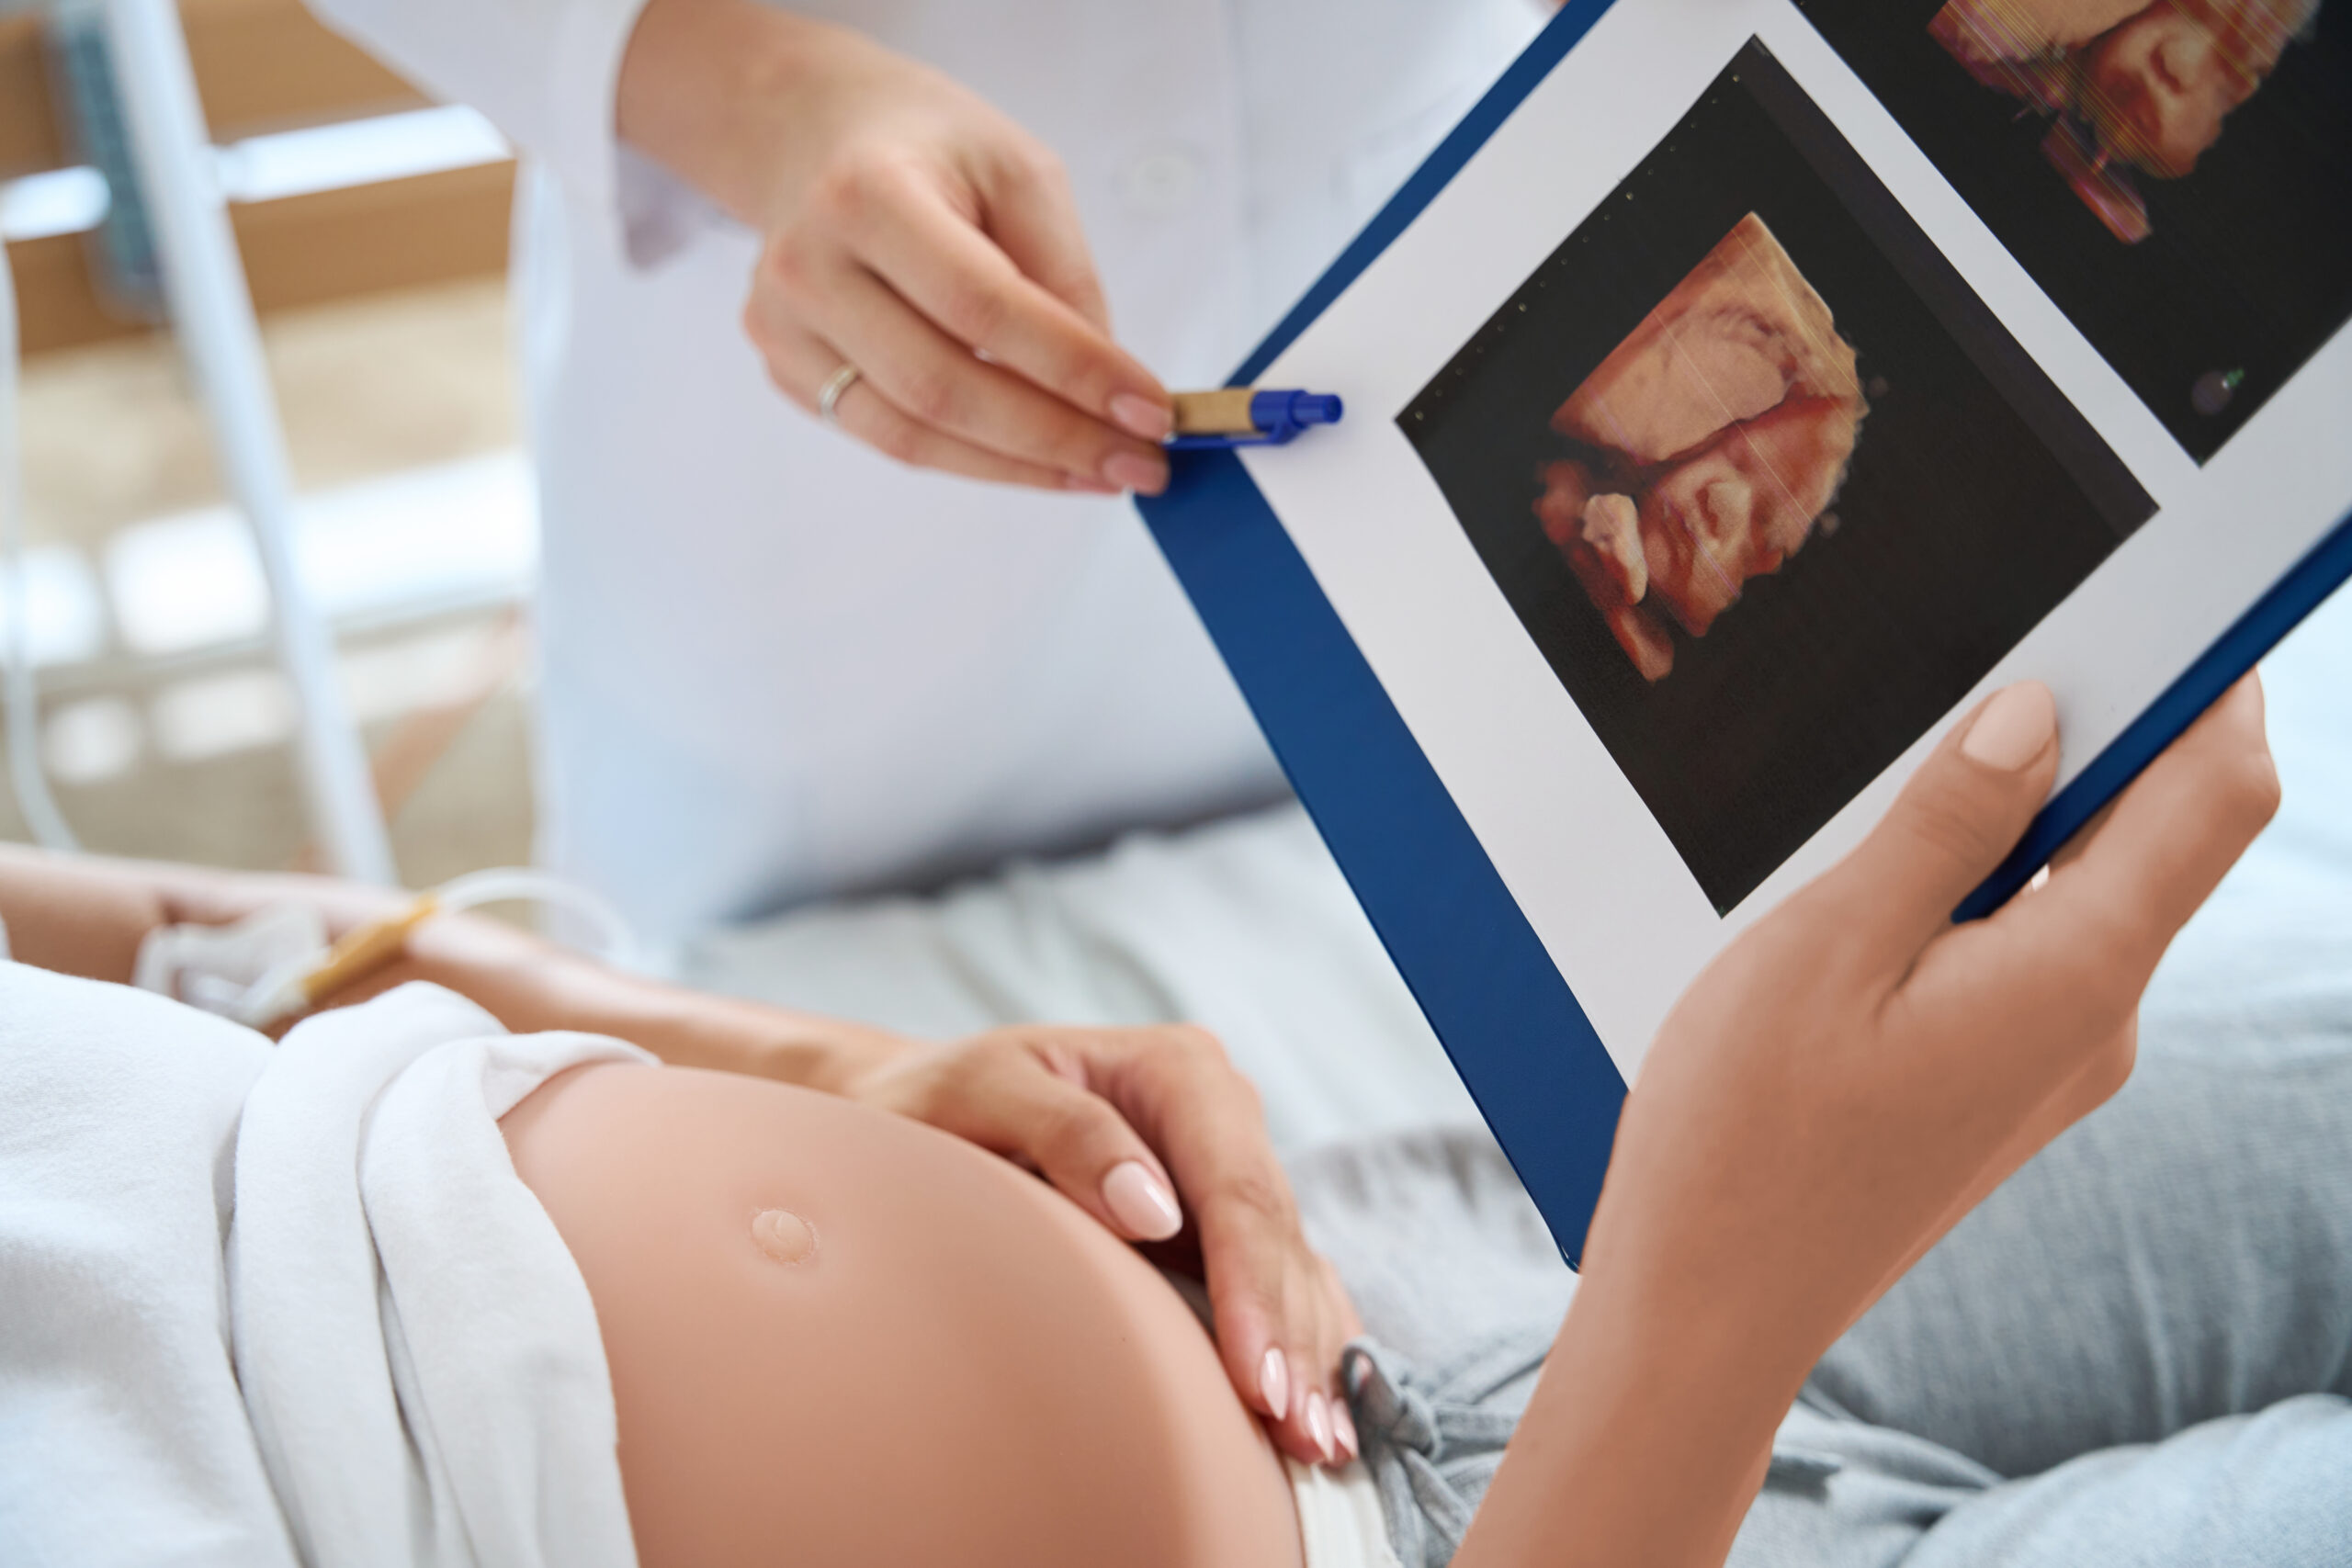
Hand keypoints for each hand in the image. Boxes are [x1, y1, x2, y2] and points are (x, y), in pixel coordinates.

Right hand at [619, 0, 1173, 493]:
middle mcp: (809, 266)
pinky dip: (972, 459)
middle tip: (1140, 463)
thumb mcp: (1017, 170)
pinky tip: (1034, 458)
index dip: (1075, 369)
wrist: (810, 136)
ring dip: (1019, 468)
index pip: (984, 307)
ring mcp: (785, 327)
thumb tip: (1106, 387)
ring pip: (913, 436)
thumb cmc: (925, 148)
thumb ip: (1063, 272)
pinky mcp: (787, 368)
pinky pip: (889, 438)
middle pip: (944, 388)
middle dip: (1056, 438)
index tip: (1152, 411)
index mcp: (867, 195)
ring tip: (1099, 471)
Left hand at [842, 1024, 1364, 1467]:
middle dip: (1291, 1339)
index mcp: (1180, 1070)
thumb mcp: (982, 1093)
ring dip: (1311, 1358)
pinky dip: (1305, 1345)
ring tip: (1319, 1446)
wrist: (926, 1103)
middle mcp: (1223, 1112)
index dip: (1255, 1286)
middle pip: (1276, 1235)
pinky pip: (1285, 1283)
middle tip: (1301, 1439)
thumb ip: (1066, 1132)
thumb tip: (1153, 1210)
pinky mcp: (1222, 1222)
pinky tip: (1320, 1412)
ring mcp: (1229, 1168)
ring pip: (1294, 1267)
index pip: (1235, 1188)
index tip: (1257, 1376)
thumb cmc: (947, 1099)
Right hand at [1461, 677, 2278, 1567]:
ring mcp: (2059, 1061)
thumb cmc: (1743, 1141)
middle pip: (2166, 831)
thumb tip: (2037, 712)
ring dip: (2036, 810)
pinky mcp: (2010, 1083)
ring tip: (1912, 781)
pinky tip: (1893, 886)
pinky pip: (2043, 947)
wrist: (1711, 1305)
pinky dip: (1998, 883)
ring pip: (2095, 887)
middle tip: (2002, 656)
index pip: (2217, 792)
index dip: (2219, 679)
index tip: (2178, 597)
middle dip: (2113, 729)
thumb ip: (1946, 822)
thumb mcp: (1826, 946)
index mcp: (2073, 975)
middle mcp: (2097, 1021)